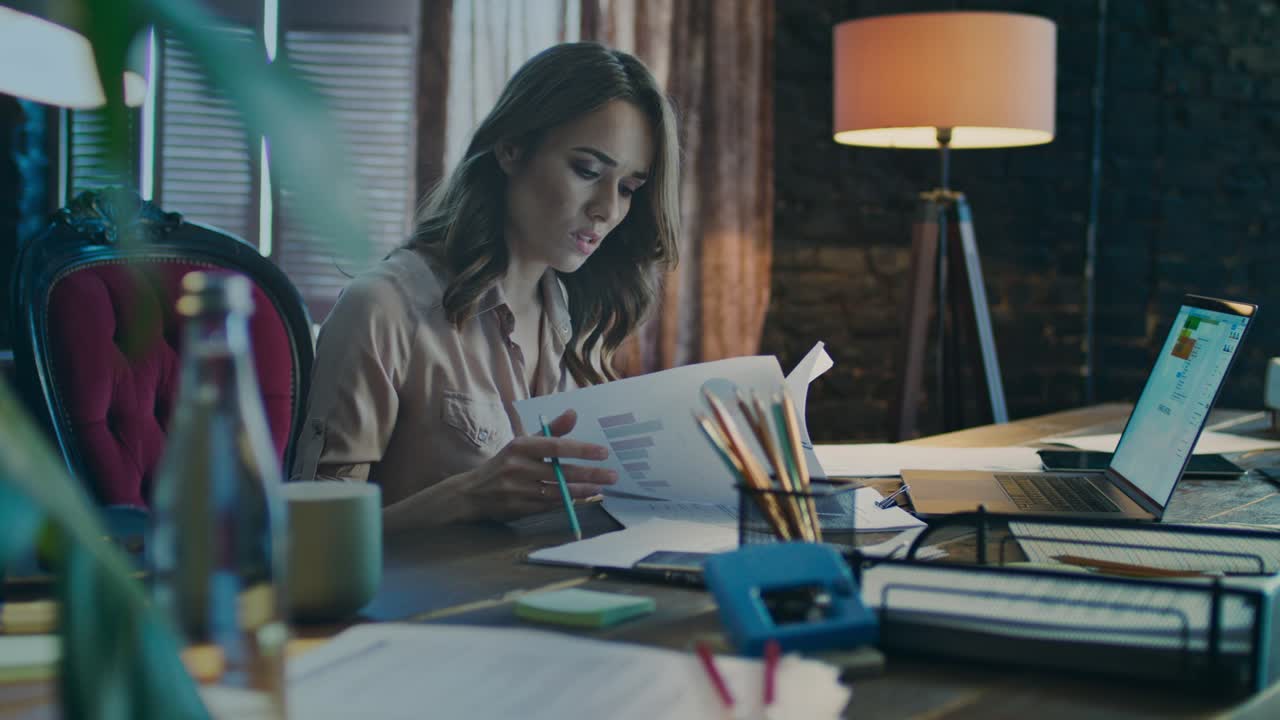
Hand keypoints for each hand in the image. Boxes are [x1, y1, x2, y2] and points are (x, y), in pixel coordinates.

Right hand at [458, 409, 616, 521]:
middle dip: (589, 474)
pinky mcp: (518, 508)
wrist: (472, 493)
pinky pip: (549, 505)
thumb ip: (551, 430)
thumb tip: (574, 413)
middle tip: (612, 475)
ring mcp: (517, 490)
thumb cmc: (505, 463)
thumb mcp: (524, 443)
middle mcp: (517, 467)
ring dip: (582, 490)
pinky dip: (567, 501)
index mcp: (520, 446)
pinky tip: (582, 497)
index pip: (555, 446)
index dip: (580, 449)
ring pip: (557, 491)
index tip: (603, 452)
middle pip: (560, 472)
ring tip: (601, 487)